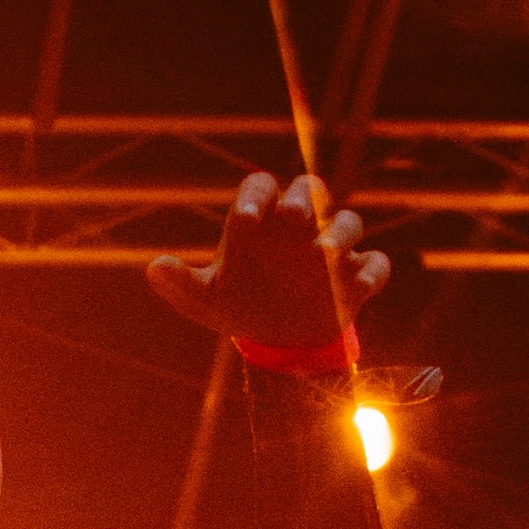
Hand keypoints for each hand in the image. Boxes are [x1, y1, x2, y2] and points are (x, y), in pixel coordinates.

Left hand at [147, 171, 388, 370]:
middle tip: (295, 217)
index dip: (256, 195)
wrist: (276, 341)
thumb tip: (153, 269)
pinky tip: (359, 287)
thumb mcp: (206, 300)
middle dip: (305, 197)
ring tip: (323, 254)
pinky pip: (375, 266)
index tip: (246, 222)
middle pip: (311, 189)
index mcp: (261, 221)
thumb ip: (181, 283)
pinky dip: (371, 272)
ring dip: (340, 233)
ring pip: (349, 222)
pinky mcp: (357, 279)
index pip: (261, 187)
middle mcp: (299, 228)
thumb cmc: (239, 305)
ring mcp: (331, 250)